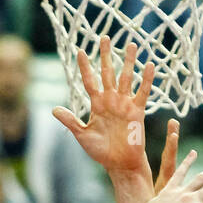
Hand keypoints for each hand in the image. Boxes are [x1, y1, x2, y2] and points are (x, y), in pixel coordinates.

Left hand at [52, 35, 155, 173]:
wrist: (119, 164)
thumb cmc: (101, 152)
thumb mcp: (82, 135)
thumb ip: (70, 121)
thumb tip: (53, 109)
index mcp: (97, 104)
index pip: (89, 81)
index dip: (85, 67)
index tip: (80, 51)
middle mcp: (110, 100)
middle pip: (107, 73)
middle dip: (106, 56)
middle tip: (104, 37)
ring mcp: (124, 104)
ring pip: (126, 78)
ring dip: (128, 62)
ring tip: (131, 44)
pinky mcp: (137, 111)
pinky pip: (142, 93)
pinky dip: (146, 80)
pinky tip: (149, 65)